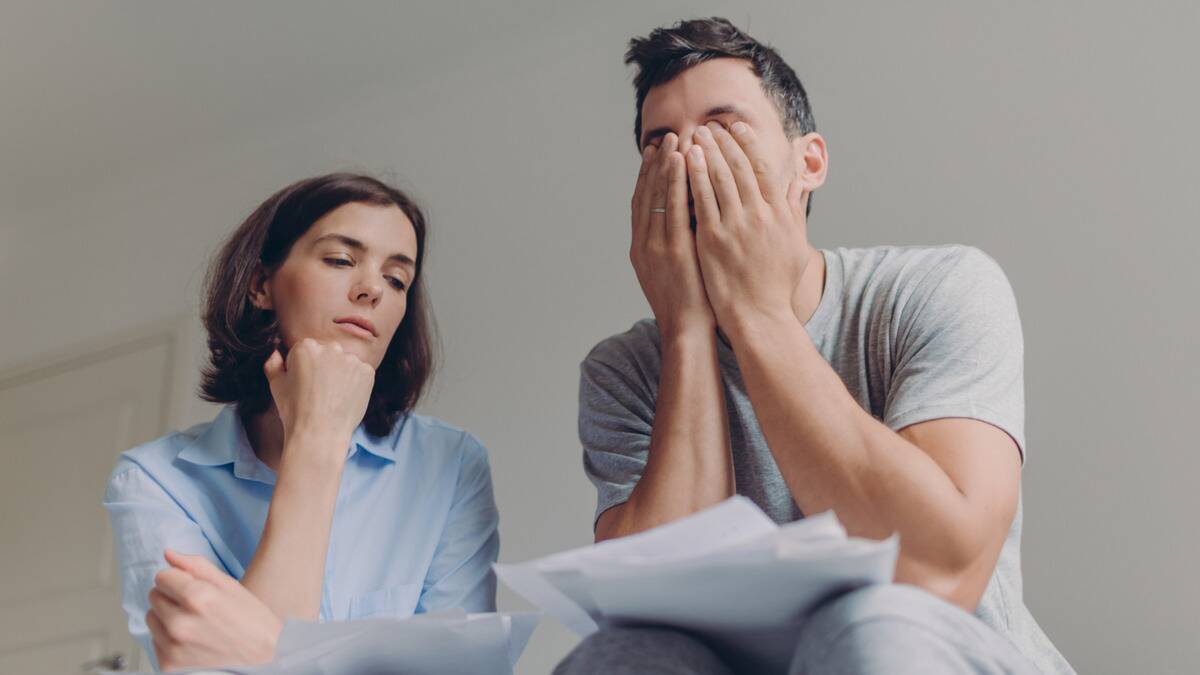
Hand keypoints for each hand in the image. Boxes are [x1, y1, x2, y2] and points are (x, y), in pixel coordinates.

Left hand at [146, 550, 282, 671]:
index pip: (161, 576)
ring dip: (167, 617)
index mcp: (197, 597)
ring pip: (151, 618)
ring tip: (194, 623)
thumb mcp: (228, 584)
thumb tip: (168, 554)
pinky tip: (191, 639)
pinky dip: (168, 638)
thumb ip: (195, 566)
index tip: (192, 586)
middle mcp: (180, 623)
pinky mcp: (169, 664)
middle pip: (153, 596)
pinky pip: (155, 640)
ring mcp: (173, 646)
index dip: (178, 578)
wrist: (264, 653)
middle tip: (196, 606)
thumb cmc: (250, 618)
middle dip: (171, 596)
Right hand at [263, 338, 374, 449]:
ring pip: (346, 363)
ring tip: (333, 397)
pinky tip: (346, 398)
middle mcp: (331, 347)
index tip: (304, 385)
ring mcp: (351, 359)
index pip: (307, 350)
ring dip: (342, 375)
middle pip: (328, 354)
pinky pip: (361, 373)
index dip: (304, 369)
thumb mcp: (276, 385)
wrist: (320, 433)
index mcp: (306, 346)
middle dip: (324, 368)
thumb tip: (276, 351)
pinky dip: (356, 383)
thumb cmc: (294, 411)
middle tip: (319, 392)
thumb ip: (273, 363)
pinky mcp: (367, 371)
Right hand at [630, 132, 715, 337]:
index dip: (648, 175)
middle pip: (646, 194)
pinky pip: (674, 207)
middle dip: (656, 164)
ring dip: (665, 166)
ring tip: (675, 141)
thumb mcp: (675, 271)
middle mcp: (643, 243)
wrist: (688, 331)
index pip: (642, 202)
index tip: (656, 152)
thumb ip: (675, 244)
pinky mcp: (673, 250)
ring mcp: (656, 246)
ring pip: (657, 196)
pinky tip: (684, 162)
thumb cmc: (690, 303)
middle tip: (665, 137)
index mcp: (640, 248)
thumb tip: (688, 221)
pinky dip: (677, 183)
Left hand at [685, 121, 811, 331]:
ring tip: (695, 135)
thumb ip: (793, 210)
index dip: (748, 144)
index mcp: (779, 214)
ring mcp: (735, 227)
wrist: (759, 315)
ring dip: (706, 152)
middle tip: (710, 125)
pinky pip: (701, 200)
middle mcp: (759, 216)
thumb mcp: (795, 244)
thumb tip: (798, 183)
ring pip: (718, 179)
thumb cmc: (776, 284)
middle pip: (738, 168)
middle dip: (723, 142)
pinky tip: (683, 161)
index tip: (736, 128)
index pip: (763, 168)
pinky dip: (692, 177)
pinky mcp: (713, 239)